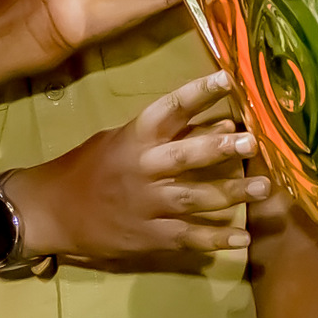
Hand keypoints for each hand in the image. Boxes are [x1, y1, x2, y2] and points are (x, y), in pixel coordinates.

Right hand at [5, 71, 268, 269]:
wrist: (53, 211)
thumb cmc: (90, 167)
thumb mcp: (122, 140)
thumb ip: (172, 135)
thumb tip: (225, 125)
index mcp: (135, 137)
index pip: (170, 109)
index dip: (200, 93)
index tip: (229, 78)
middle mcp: (143, 169)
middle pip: (187, 156)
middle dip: (220, 149)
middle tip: (253, 142)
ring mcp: (148, 205)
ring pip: (196, 198)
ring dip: (232, 192)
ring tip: (264, 186)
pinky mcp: (150, 236)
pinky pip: (188, 236)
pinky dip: (216, 239)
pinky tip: (242, 239)